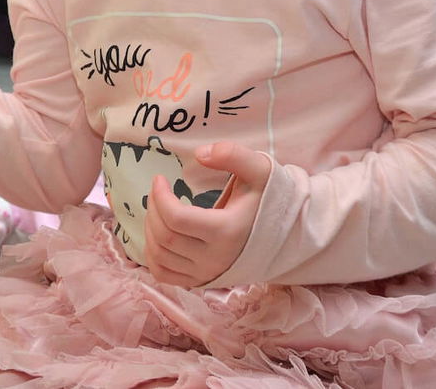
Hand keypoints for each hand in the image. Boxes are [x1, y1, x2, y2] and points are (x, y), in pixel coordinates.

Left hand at [140, 142, 271, 287]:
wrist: (285, 235)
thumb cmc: (268, 200)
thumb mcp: (259, 170)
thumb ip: (233, 155)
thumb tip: (199, 154)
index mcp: (226, 231)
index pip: (176, 218)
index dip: (159, 197)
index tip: (159, 179)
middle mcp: (215, 258)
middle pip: (165, 237)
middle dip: (153, 209)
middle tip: (158, 191)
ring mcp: (207, 273)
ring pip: (160, 256)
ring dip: (150, 229)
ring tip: (158, 209)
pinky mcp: (201, 281)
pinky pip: (164, 275)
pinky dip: (152, 256)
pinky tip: (157, 235)